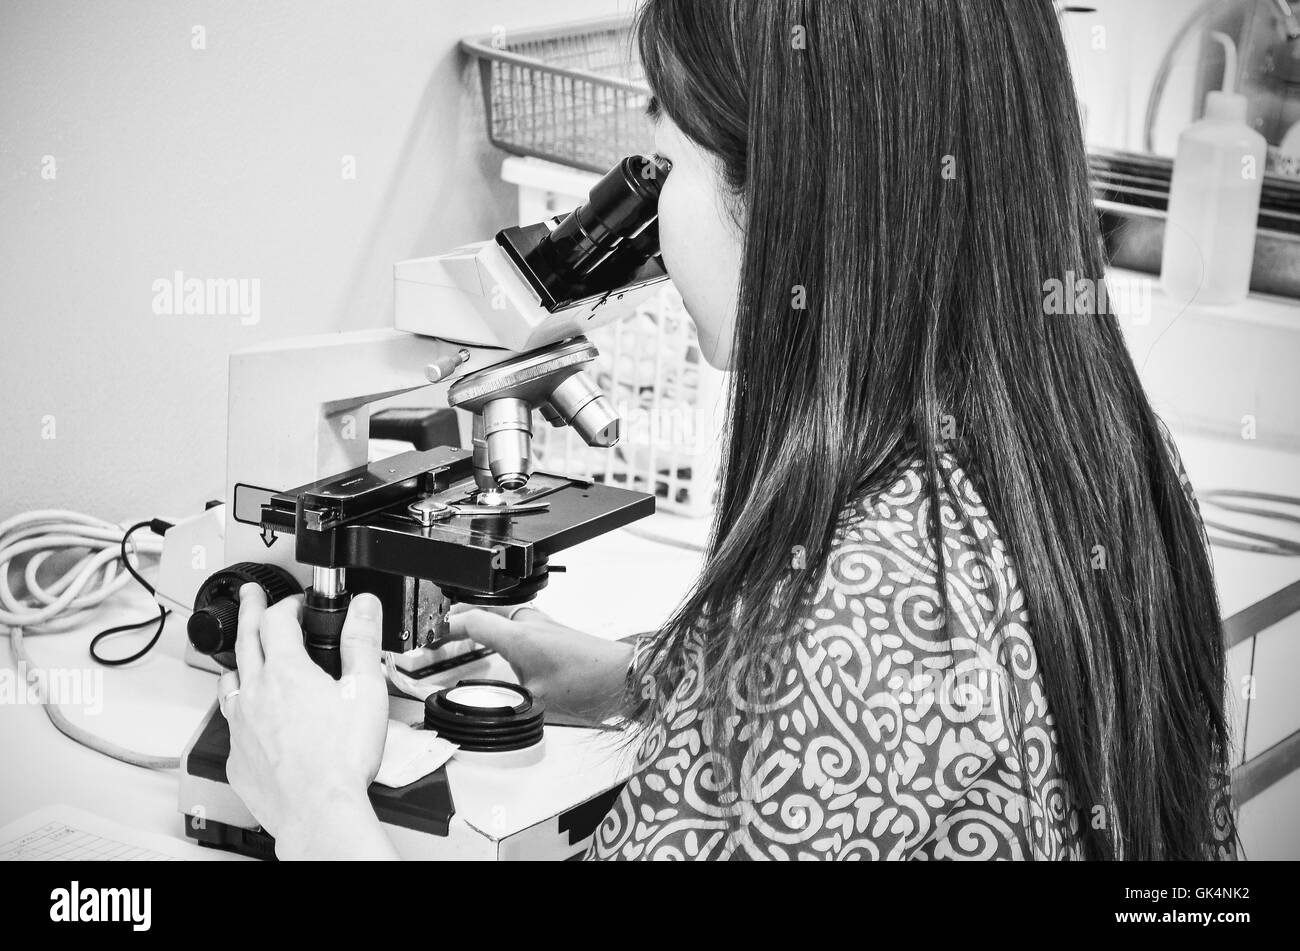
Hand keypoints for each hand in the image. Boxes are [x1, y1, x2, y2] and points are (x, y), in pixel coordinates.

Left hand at [221, 584, 396, 859]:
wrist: (317, 810)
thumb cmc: (340, 759)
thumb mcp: (366, 691)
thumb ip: (362, 643)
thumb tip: (364, 607)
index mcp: (287, 672)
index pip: (278, 620)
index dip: (288, 603)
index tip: (298, 601)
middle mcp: (256, 693)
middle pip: (246, 639)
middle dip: (249, 611)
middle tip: (248, 595)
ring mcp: (241, 725)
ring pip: (229, 680)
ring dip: (239, 661)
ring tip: (244, 655)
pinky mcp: (237, 756)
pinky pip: (231, 723)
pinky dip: (240, 709)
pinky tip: (249, 715)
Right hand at [447, 603, 632, 723]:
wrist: (623, 676)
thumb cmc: (589, 683)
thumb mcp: (536, 700)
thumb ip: (506, 700)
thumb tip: (488, 706)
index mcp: (518, 635)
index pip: (470, 621)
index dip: (444, 630)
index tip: (429, 641)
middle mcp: (529, 623)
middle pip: (482, 611)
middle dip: (457, 622)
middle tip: (440, 636)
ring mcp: (543, 625)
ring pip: (501, 615)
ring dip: (480, 624)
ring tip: (463, 639)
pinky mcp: (554, 632)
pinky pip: (517, 624)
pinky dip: (499, 631)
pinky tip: (499, 647)